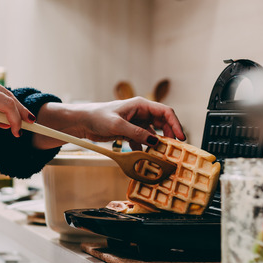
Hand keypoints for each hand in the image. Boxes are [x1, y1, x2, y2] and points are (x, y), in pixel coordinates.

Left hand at [36, 98, 184, 150]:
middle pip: (162, 124)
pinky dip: (145, 149)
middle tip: (173, 149)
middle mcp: (141, 113)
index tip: (180, 137)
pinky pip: (143, 141)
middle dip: (169, 136)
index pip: (165, 112)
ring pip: (153, 134)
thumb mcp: (117, 125)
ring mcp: (136, 123)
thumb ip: (137, 133)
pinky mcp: (130, 132)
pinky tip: (145, 156)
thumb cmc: (97, 116)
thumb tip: (154, 141)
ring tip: (161, 155)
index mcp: (141, 105)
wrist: (82, 122)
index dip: (175, 124)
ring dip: (157, 144)